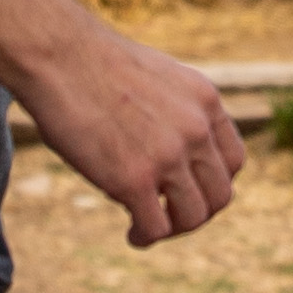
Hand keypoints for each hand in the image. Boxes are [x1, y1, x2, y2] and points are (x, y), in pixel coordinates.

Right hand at [13, 14, 246, 247]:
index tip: (189, 189)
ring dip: (173, 230)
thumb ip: (175, 110)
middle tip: (169, 216)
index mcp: (205, 101)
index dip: (213, 183)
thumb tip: (169, 145)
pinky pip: (155, 227)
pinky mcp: (133, 180)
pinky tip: (132, 235)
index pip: (234, 161)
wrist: (59, 54)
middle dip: (196, 213)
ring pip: (193, 217)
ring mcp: (167, 157)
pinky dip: (145, 237)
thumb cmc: (93, 62)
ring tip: (148, 229)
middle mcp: (195, 130)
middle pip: (220, 195)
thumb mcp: (157, 76)